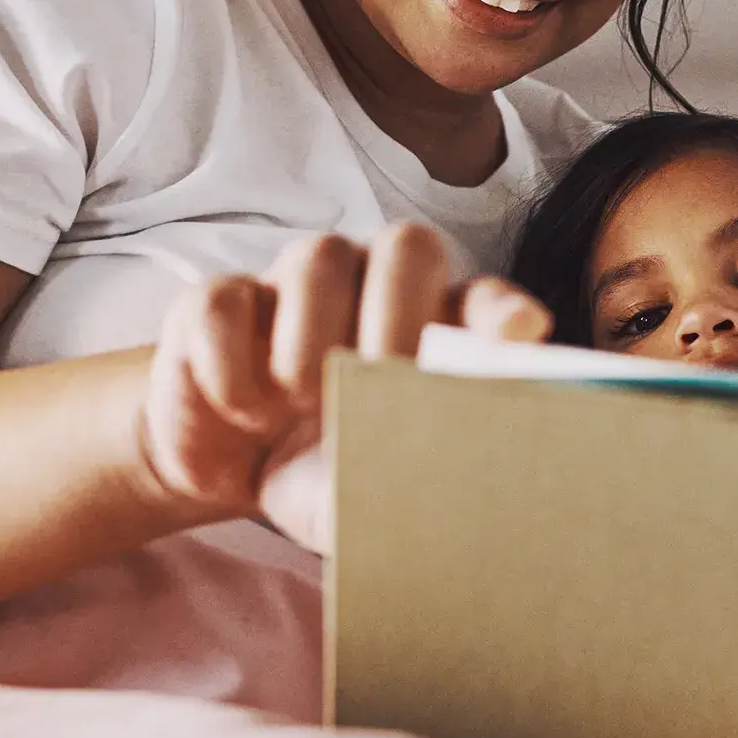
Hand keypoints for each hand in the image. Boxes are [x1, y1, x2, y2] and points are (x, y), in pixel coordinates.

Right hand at [134, 223, 549, 547]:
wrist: (234, 476)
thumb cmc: (327, 473)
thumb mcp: (382, 491)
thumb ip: (430, 475)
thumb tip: (486, 483)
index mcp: (430, 329)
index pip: (483, 302)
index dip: (500, 314)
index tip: (519, 334)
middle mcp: (370, 289)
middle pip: (407, 246)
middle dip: (401, 312)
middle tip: (381, 377)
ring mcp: (293, 285)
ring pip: (317, 257)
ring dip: (311, 340)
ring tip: (301, 402)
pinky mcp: (218, 302)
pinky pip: (225, 300)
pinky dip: (233, 365)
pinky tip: (243, 411)